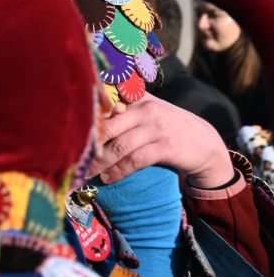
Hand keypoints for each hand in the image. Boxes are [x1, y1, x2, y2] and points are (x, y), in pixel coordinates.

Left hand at [87, 93, 234, 188]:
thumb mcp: (150, 111)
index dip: (87, 119)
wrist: (206, 143)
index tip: (71, 133)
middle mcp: (146, 108)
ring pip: (118, 146)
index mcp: (138, 98)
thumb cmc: (170, 127)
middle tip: (73, 158)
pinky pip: (134, 161)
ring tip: (87, 173)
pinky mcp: (165, 146)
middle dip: (88, 145)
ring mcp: (157, 127)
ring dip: (99, 163)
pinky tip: (108, 179)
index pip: (106, 104)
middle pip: (108, 127)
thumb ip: (125, 111)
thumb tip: (89, 120)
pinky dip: (118, 172)